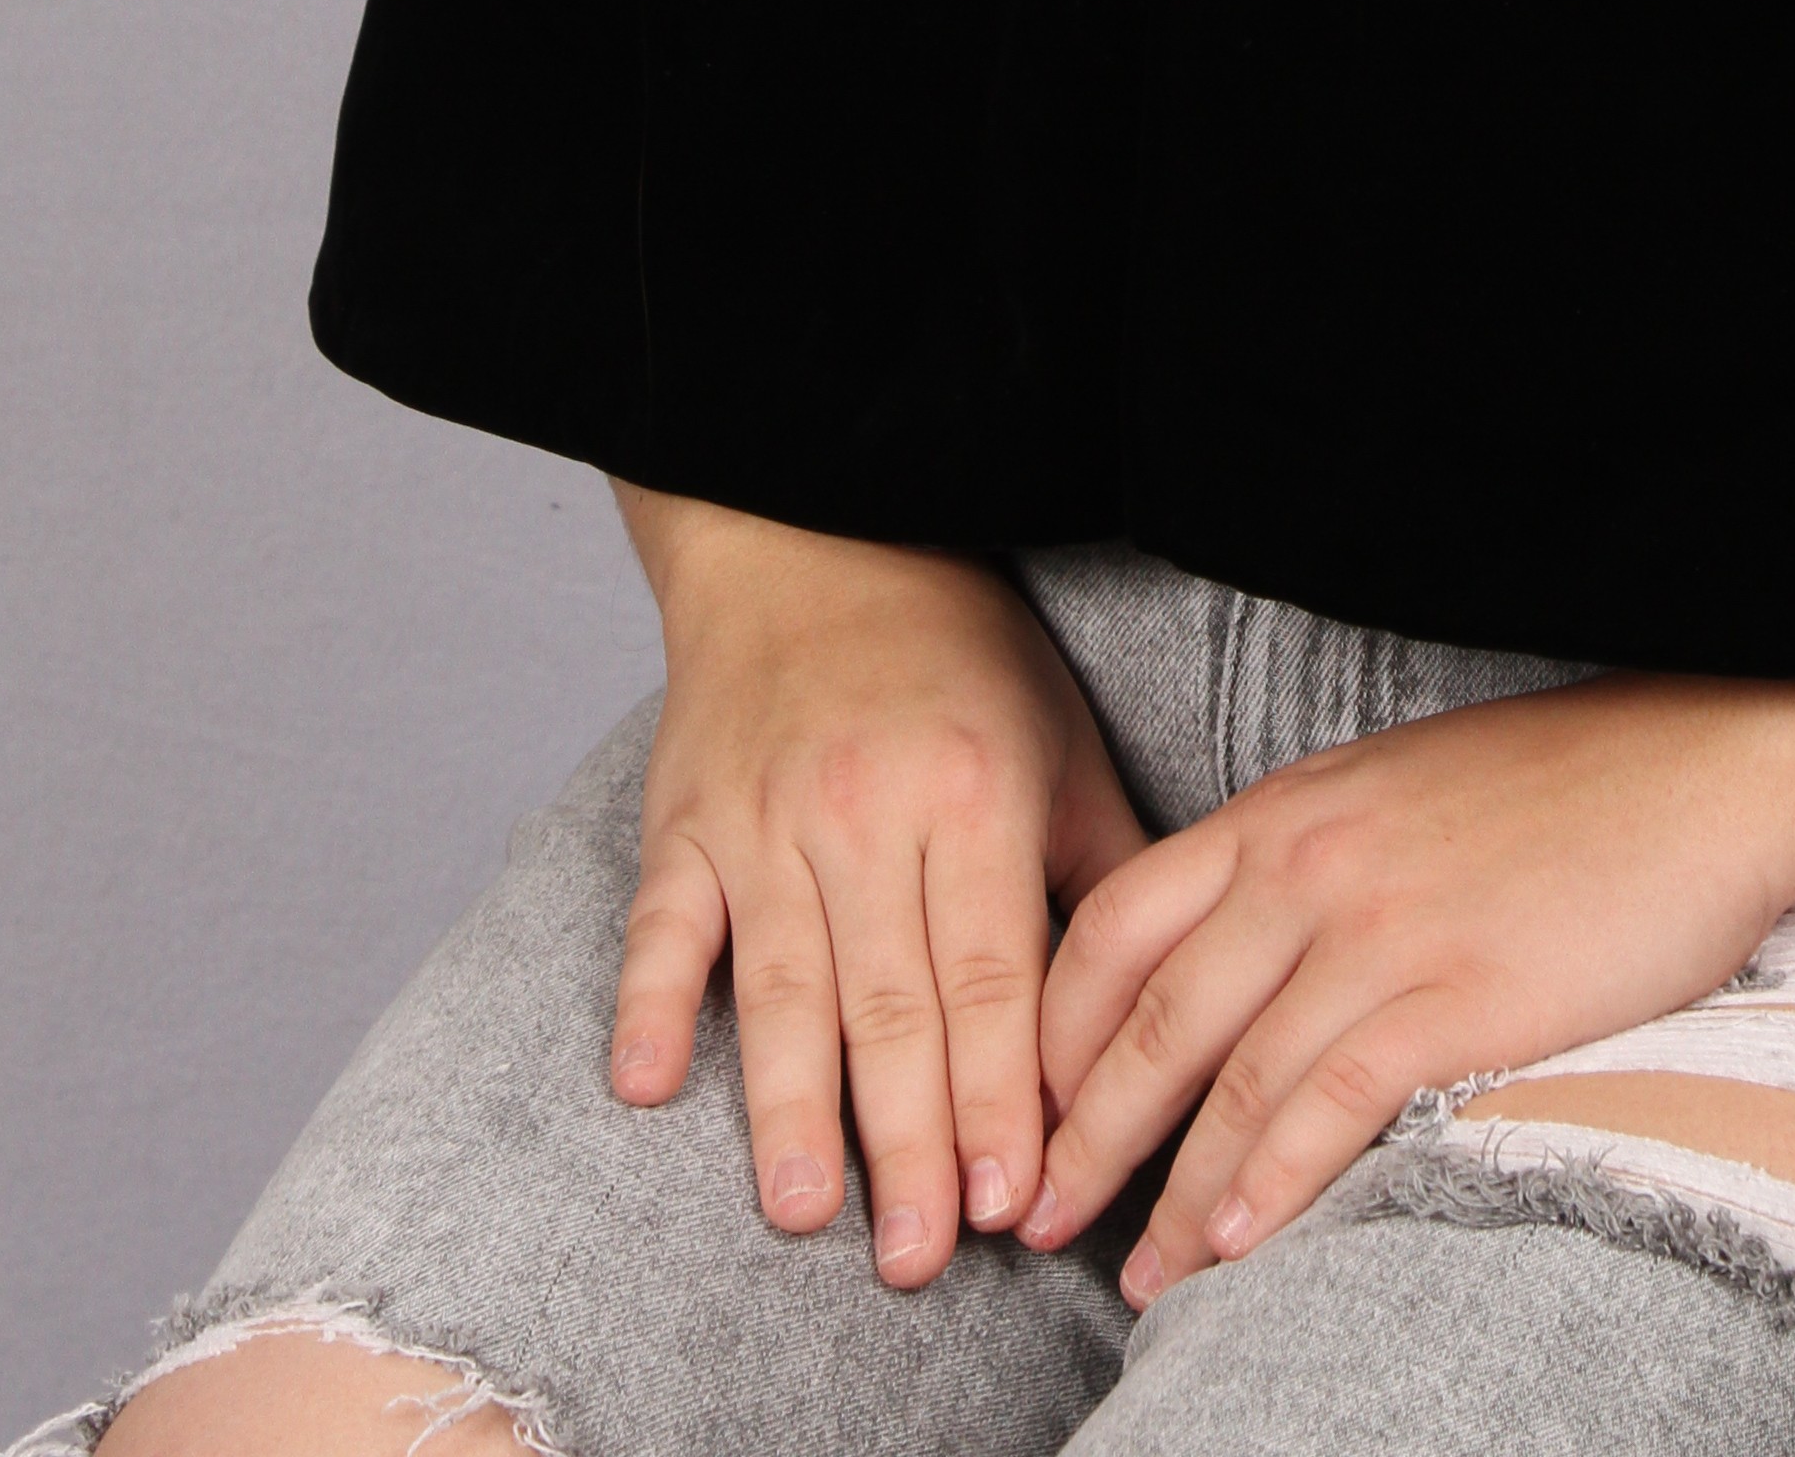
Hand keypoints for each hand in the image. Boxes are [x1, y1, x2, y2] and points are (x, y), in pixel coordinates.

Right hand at [607, 487, 1146, 1288]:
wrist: (815, 537)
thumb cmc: (958, 653)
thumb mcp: (1059, 739)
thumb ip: (1099, 872)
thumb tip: (1145, 1014)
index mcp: (974, 792)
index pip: (989, 975)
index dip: (999, 1095)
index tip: (1011, 1203)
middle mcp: (868, 811)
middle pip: (889, 1003)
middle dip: (908, 1140)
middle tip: (919, 1257)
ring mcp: (765, 818)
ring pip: (783, 986)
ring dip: (789, 1108)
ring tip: (803, 1212)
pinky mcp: (684, 821)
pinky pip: (662, 925)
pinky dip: (653, 1003)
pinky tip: (649, 1084)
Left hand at [1022, 650, 1794, 1301]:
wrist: (1704, 771)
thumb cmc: (1561, 790)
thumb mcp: (1400, 795)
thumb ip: (1311, 866)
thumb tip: (1241, 963)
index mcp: (1283, 813)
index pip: (1114, 926)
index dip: (1050, 1032)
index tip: (1019, 1112)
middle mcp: (1305, 869)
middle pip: (1147, 1022)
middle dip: (1078, 1136)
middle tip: (1026, 1223)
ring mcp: (1376, 932)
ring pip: (1228, 1083)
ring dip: (1167, 1196)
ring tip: (1133, 1278)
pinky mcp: (1452, 996)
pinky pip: (1329, 1108)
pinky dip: (1269, 1186)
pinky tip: (1237, 1246)